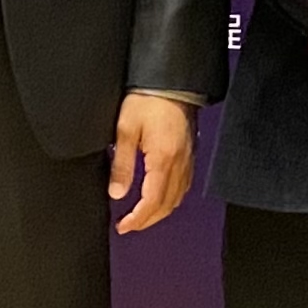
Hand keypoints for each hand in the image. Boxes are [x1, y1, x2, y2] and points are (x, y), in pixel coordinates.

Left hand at [108, 92, 195, 234]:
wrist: (171, 81)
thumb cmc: (149, 99)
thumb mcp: (126, 130)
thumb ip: (122, 165)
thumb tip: (117, 193)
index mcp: (163, 160)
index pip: (152, 202)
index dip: (138, 219)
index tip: (123, 226)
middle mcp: (179, 164)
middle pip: (167, 205)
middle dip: (148, 220)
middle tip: (129, 225)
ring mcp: (187, 159)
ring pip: (178, 197)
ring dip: (160, 211)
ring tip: (142, 215)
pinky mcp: (189, 152)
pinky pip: (184, 184)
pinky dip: (171, 198)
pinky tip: (160, 196)